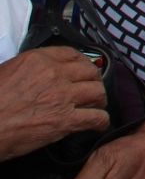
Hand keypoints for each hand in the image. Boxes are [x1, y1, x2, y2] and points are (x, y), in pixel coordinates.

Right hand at [0, 46, 107, 160]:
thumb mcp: (5, 72)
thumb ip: (28, 69)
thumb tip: (37, 73)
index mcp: (37, 60)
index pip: (72, 54)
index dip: (82, 63)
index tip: (84, 69)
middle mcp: (54, 74)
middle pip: (90, 72)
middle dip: (94, 81)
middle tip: (91, 89)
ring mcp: (62, 97)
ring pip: (98, 92)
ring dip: (99, 100)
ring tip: (96, 106)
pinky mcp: (64, 121)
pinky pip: (95, 118)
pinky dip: (101, 121)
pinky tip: (98, 124)